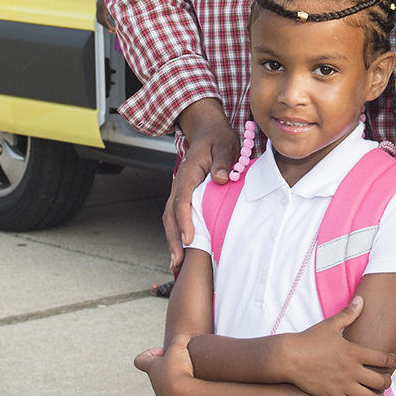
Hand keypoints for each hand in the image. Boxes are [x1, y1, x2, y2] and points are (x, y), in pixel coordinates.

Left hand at [135, 332, 199, 395]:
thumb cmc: (178, 370)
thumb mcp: (179, 346)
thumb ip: (179, 338)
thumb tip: (183, 339)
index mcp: (152, 368)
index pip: (140, 360)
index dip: (149, 353)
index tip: (162, 351)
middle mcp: (156, 383)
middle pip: (158, 371)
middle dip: (170, 364)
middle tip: (183, 360)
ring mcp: (165, 395)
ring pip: (170, 383)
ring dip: (180, 376)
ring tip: (193, 372)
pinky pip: (181, 393)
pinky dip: (188, 387)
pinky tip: (197, 383)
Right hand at [165, 101, 240, 272]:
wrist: (208, 132)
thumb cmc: (218, 139)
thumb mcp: (225, 145)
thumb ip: (223, 161)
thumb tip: (220, 179)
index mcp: (188, 173)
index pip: (182, 200)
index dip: (183, 221)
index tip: (188, 239)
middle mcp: (179, 183)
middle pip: (170, 214)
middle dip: (172, 238)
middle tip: (178, 261)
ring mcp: (180, 190)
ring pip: (171, 218)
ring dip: (172, 240)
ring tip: (177, 263)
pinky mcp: (185, 196)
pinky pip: (177, 216)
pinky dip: (177, 233)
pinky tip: (183, 250)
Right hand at [277, 297, 393, 395]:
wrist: (288, 357)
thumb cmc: (309, 339)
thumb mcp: (331, 324)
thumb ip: (349, 313)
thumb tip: (361, 299)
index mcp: (354, 352)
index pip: (383, 359)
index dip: (391, 360)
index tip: (391, 361)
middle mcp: (352, 370)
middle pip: (380, 381)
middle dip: (386, 382)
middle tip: (384, 381)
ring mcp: (343, 386)